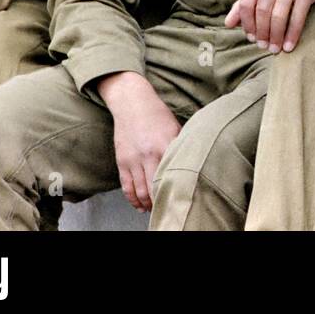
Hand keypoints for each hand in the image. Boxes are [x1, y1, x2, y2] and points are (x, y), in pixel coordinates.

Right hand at [98, 72, 181, 211]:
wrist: (132, 103)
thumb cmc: (157, 114)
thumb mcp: (175, 128)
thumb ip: (181, 147)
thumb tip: (192, 164)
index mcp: (166, 145)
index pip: (171, 176)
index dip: (175, 192)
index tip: (180, 201)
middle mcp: (149, 155)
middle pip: (154, 188)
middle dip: (161, 203)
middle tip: (168, 210)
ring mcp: (133, 159)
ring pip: (140, 191)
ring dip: (147, 204)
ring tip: (155, 210)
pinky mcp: (122, 161)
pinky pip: (127, 186)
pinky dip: (133, 199)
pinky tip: (140, 205)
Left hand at [224, 0, 314, 51]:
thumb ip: (244, 5)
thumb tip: (228, 24)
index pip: (246, 2)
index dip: (247, 23)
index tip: (251, 38)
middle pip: (262, 9)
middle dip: (262, 32)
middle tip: (263, 46)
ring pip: (278, 13)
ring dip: (276, 35)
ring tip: (275, 48)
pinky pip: (298, 15)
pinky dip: (292, 34)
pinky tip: (289, 45)